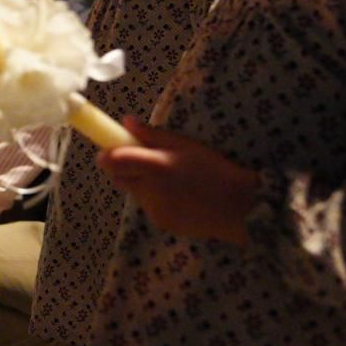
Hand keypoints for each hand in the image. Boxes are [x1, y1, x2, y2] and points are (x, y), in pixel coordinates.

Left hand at [97, 117, 257, 243]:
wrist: (238, 207)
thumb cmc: (214, 170)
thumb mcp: (186, 145)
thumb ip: (152, 135)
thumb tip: (126, 122)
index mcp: (155, 166)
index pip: (112, 160)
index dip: (107, 153)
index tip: (110, 148)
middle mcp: (149, 190)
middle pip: (118, 177)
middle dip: (124, 167)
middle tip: (146, 160)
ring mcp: (153, 210)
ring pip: (134, 192)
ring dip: (142, 184)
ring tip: (171, 179)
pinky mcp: (161, 223)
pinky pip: (149, 206)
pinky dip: (156, 199)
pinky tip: (179, 195)